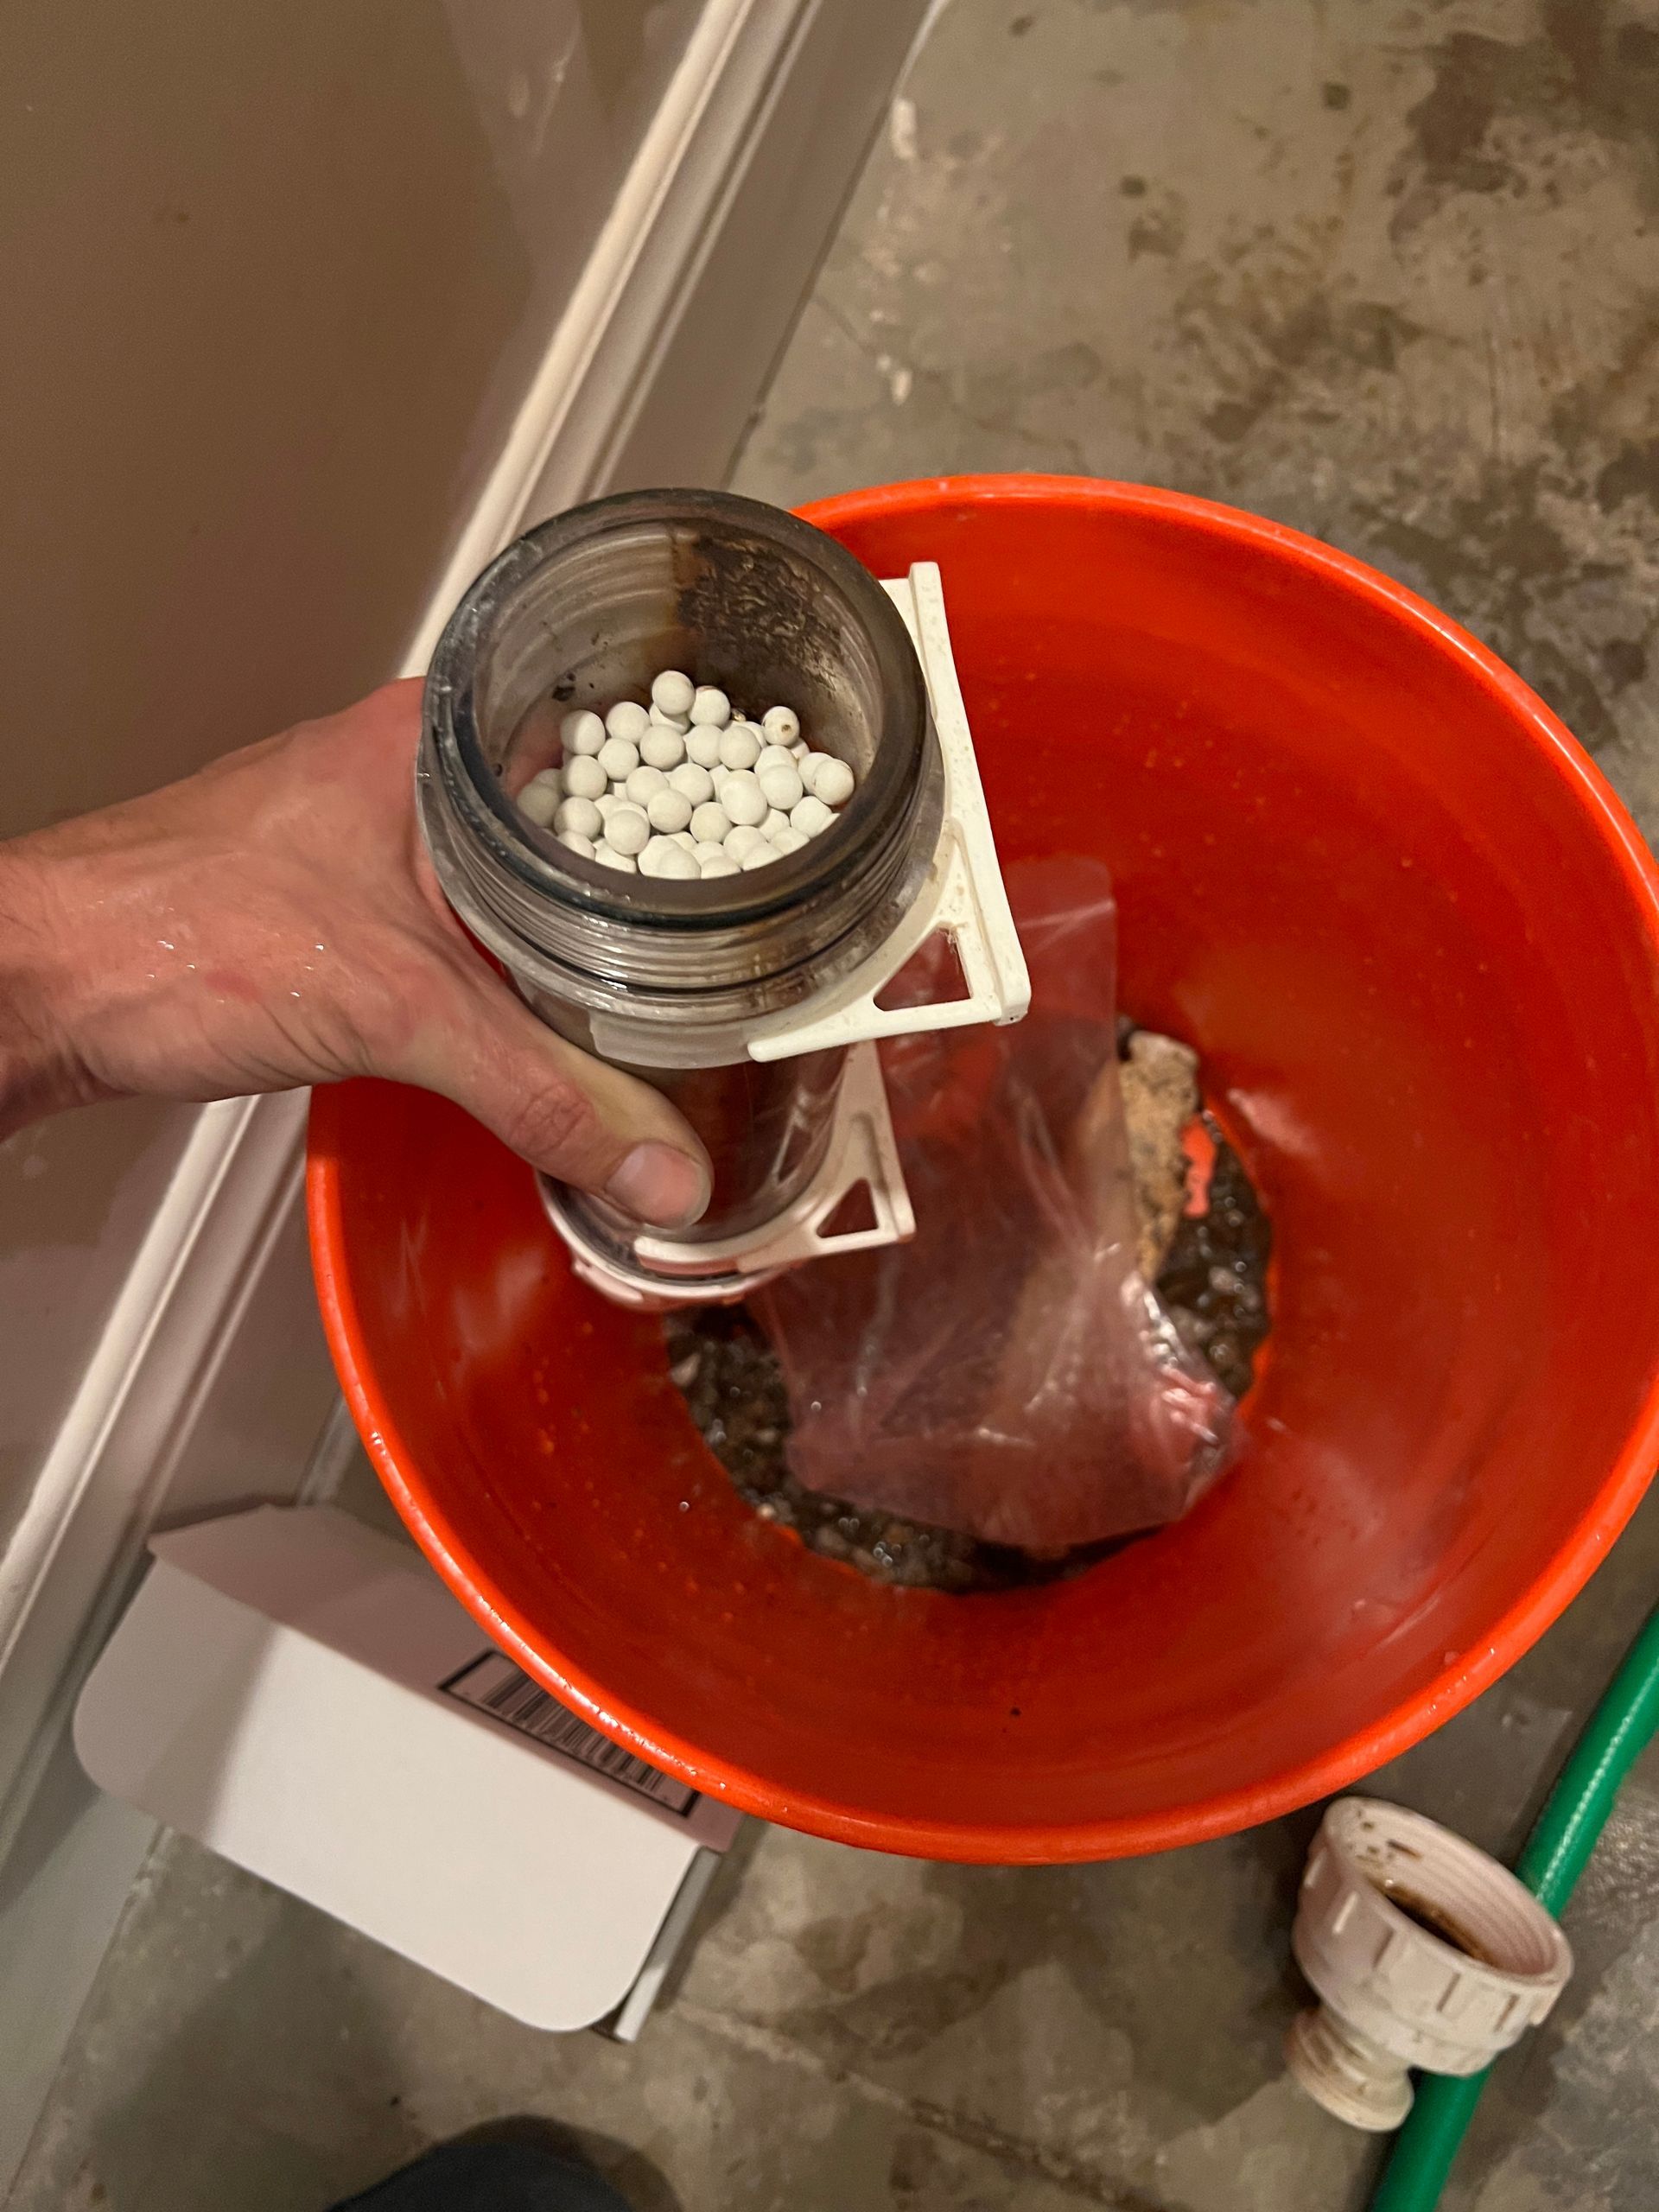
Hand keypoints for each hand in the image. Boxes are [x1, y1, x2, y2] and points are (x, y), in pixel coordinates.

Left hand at [0, 680, 709, 1225]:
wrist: (46, 984)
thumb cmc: (171, 933)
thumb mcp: (401, 1013)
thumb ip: (546, 1094)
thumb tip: (657, 1163)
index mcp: (436, 737)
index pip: (610, 732)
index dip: (702, 781)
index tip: (775, 837)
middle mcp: (412, 766)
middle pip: (577, 813)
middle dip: (655, 874)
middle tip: (739, 929)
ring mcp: (378, 827)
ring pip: (522, 869)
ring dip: (584, 926)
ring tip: (668, 975)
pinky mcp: (347, 895)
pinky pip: (470, 917)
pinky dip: (519, 962)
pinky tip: (550, 1006)